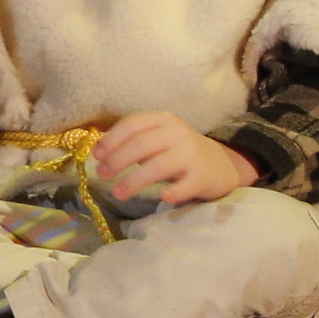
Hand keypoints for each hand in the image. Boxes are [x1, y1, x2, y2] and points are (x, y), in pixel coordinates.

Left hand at [91, 111, 258, 207]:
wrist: (221, 164)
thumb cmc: (179, 151)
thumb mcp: (158, 137)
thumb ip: (134, 140)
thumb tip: (99, 151)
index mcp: (163, 119)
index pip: (132, 125)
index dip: (112, 140)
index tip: (96, 156)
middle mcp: (178, 133)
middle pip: (141, 145)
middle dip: (118, 160)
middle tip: (101, 175)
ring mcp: (192, 154)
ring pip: (158, 166)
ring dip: (134, 180)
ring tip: (117, 193)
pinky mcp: (204, 176)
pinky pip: (186, 185)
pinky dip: (174, 191)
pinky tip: (162, 198)